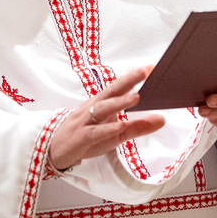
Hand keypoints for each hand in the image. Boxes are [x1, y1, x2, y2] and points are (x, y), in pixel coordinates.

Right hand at [48, 67, 165, 170]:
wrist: (54, 150)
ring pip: (103, 109)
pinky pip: (95, 132)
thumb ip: (138, 126)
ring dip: (119, 102)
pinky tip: (119, 126)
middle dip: (128, 80)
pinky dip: (107, 129)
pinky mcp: (81, 138)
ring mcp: (86, 121)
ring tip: (136, 97)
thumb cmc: (86, 137)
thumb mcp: (116, 133)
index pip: (120, 86)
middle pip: (112, 91)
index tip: (151, 67)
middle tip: (145, 71)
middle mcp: (94, 108)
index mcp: (102, 103)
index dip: (134, 77)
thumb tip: (162, 119)